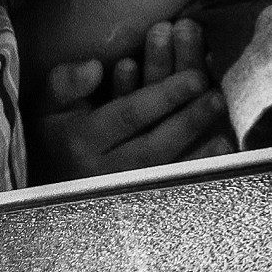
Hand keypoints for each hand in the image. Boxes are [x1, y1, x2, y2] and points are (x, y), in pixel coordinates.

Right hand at [31, 19, 229, 180]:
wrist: (46, 182)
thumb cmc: (56, 133)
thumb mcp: (50, 105)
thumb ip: (67, 82)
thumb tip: (95, 68)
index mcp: (81, 140)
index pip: (128, 116)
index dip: (163, 96)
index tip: (196, 78)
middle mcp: (102, 171)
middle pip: (153, 147)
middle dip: (188, 121)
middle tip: (216, 97)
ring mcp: (121, 193)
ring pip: (165, 172)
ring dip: (199, 152)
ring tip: (225, 129)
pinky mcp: (137, 204)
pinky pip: (171, 189)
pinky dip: (196, 172)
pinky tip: (220, 155)